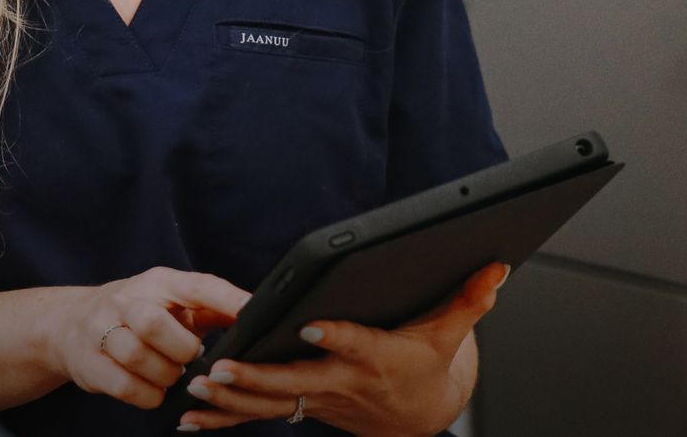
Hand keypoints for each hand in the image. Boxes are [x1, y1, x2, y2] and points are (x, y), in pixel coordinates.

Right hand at [45, 266, 250, 410]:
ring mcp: (102, 330)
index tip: (256, 313)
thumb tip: (256, 314)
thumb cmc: (138, 313)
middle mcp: (127, 300)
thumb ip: (212, 308)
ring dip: (164, 375)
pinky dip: (148, 395)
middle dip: (181, 349)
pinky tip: (154, 390)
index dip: (227, 299)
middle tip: (191, 358)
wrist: (71, 324)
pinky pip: (124, 386)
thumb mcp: (172, 302)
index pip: (197, 285)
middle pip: (154, 323)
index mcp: (158, 282)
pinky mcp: (89, 363)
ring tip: (171, 374)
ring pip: (137, 357)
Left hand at [175, 262, 507, 434]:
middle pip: (296, 380)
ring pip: (271, 402)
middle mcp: (343, 382)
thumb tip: (496, 267)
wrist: (420, 416)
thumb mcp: (451, 334)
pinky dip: (225, 418)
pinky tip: (190, 419)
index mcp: (377, 358)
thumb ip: (469, 300)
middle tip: (220, 367)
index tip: (310, 324)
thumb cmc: (429, 367)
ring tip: (196, 387)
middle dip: (256, 376)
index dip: (335, 336)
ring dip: (231, 399)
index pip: (355, 344)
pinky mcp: (304, 406)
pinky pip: (260, 415)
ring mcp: (320, 398)